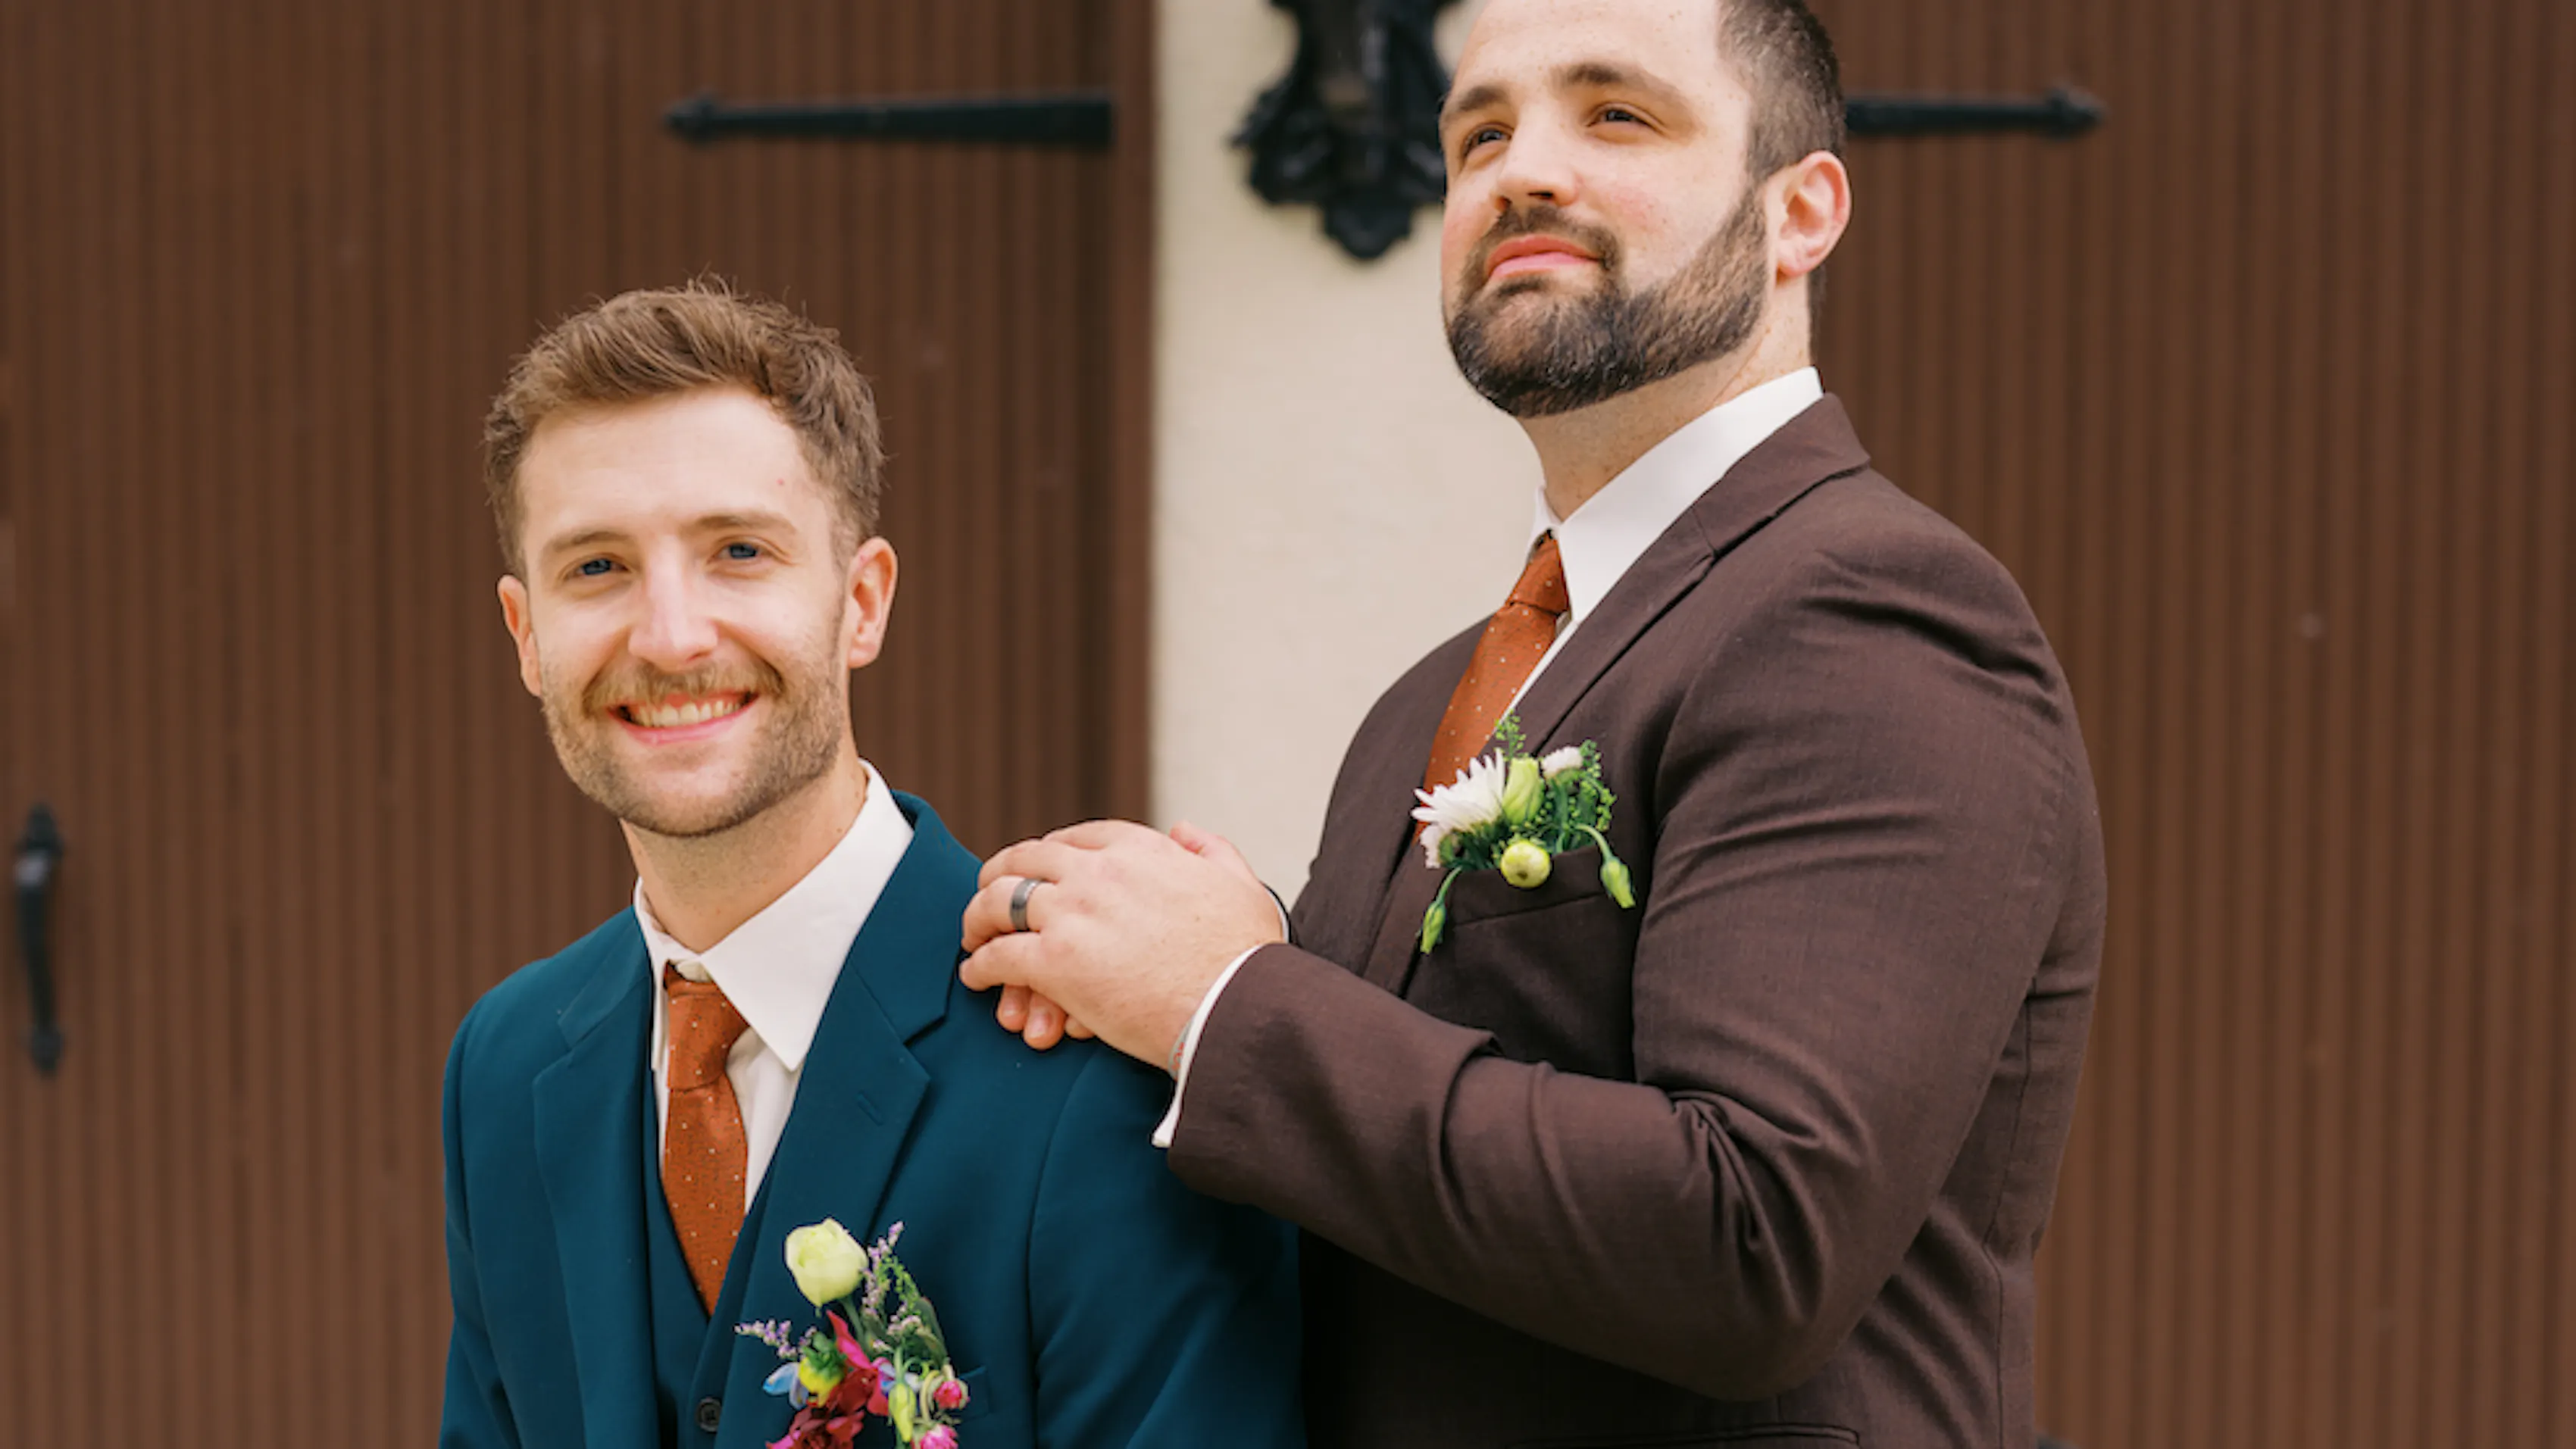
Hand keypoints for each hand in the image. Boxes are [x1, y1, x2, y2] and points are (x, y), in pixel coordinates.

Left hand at [962, 820, 1282, 1068]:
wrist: (1238, 1008)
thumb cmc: (1246, 958)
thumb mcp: (1241, 884)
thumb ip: (1211, 849)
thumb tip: (1183, 829)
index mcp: (1142, 850)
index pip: (1078, 837)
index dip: (1050, 853)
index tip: (1041, 871)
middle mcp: (1100, 872)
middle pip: (1025, 858)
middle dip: (1001, 875)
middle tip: (990, 896)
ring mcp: (1073, 914)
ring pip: (998, 900)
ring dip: (978, 917)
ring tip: (974, 936)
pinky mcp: (1055, 962)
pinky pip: (997, 957)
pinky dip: (979, 967)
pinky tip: (977, 977)